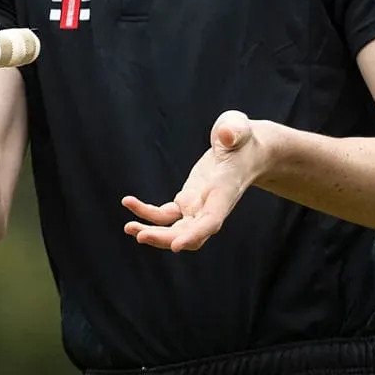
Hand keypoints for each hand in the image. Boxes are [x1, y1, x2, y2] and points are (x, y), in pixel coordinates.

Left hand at [122, 110, 265, 252]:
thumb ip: (234, 130)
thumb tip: (226, 135)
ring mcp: (199, 207)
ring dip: (153, 232)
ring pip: (176, 230)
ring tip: (128, 227)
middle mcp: (212, 206)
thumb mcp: (239, 127)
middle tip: (138, 235)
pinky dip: (147, 213)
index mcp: (224, 191)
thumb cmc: (242, 138)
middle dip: (165, 238)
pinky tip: (128, 202)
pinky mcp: (187, 202)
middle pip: (190, 233)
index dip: (195, 235)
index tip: (176, 246)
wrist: (246, 151)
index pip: (212, 220)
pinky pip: (165, 215)